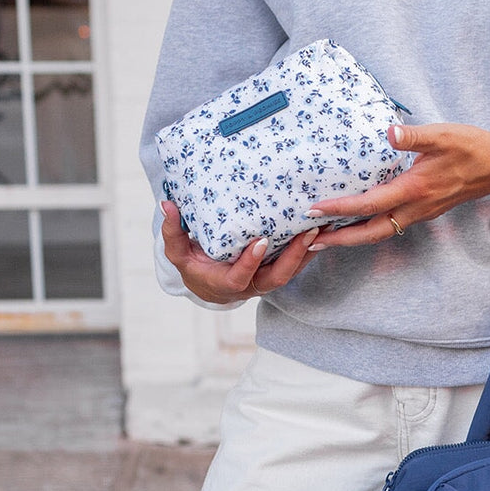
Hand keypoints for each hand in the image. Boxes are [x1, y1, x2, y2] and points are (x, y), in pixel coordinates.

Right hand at [160, 202, 321, 303]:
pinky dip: (311, 249)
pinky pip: (297, 263)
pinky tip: (323, 229)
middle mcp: (252, 285)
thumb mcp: (177, 252)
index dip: (251, 262)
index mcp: (226, 283)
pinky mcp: (277, 271)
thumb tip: (166, 205)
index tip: (261, 241)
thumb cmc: (193, 265)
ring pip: (293, 271)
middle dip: (295, 256)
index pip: (241, 277)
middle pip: (278, 277)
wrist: (208, 284)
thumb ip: (172, 231)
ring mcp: (267, 280)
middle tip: (309, 232)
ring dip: (309, 251)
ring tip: (323, 227)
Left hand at [304, 122, 489, 246]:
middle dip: (339, 239)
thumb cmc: (473, 148)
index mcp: (415, 189)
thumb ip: (414, 136)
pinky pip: (390, 225)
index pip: (370, 204)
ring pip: (380, 233)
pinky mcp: (423, 210)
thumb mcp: (443, 134)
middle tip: (309, 241)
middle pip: (371, 233)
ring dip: (352, 237)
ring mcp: (420, 213)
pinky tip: (355, 221)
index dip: (340, 208)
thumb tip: (390, 132)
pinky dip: (368, 228)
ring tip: (325, 237)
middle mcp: (415, 208)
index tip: (314, 209)